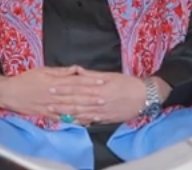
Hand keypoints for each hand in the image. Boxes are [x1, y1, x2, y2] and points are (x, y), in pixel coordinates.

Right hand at [0, 66, 100, 119]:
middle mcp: (54, 95)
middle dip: (91, 97)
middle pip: (76, 96)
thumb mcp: (43, 70)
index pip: (75, 81)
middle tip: (105, 98)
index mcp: (54, 82)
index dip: (89, 81)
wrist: (9, 93)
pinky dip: (74, 121)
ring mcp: (51, 107)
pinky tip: (84, 122)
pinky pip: (63, 119)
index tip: (101, 81)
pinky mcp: (47, 115)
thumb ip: (61, 71)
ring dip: (86, 110)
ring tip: (98, 111)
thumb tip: (76, 69)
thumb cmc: (26, 79)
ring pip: (71, 109)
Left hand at [48, 67, 165, 124]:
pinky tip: (70, 121)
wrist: (144, 97)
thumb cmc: (128, 83)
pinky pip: (89, 121)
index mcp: (99, 88)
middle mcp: (98, 101)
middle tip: (47, 101)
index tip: (52, 87)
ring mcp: (101, 112)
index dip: (63, 88)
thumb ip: (92, 75)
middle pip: (76, 102)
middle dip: (60, 102)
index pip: (77, 88)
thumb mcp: (111, 75)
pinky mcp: (105, 119)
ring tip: (54, 112)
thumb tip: (77, 71)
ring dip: (66, 113)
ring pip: (80, 113)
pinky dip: (79, 121)